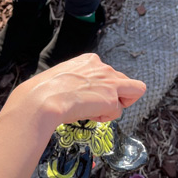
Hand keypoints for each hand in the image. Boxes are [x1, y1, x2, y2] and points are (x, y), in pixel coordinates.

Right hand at [11, 54, 146, 128]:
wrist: (42, 100)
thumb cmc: (45, 92)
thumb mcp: (63, 78)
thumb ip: (79, 81)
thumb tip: (81, 95)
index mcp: (89, 60)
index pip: (108, 73)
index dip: (101, 88)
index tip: (87, 96)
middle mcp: (103, 67)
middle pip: (126, 82)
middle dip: (115, 96)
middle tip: (96, 107)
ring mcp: (110, 82)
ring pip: (134, 92)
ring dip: (116, 105)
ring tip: (95, 111)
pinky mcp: (112, 99)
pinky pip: (117, 112)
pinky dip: (105, 117)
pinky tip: (89, 115)